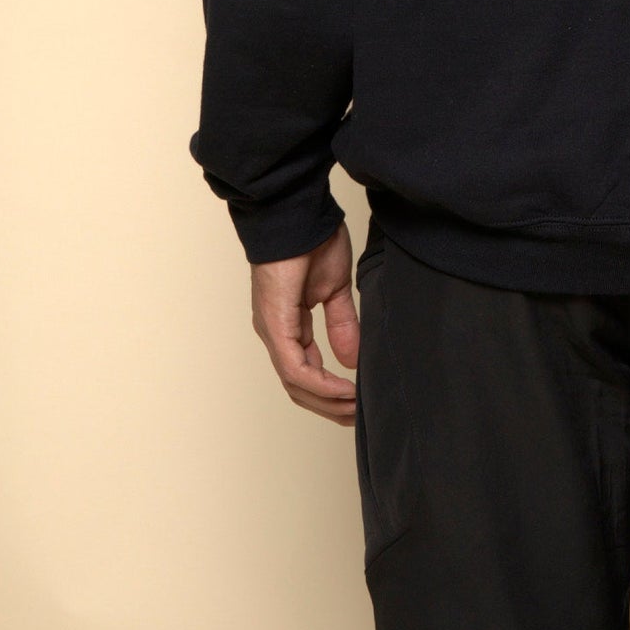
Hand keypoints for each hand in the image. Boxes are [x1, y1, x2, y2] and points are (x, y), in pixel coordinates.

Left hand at [250, 225, 358, 424]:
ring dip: (326, 401)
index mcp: (287, 325)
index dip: (329, 392)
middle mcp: (275, 333)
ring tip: (355, 407)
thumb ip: (342, 324)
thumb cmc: (312, 240)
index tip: (356, 402)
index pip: (304, 372)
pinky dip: (321, 384)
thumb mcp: (335, 289)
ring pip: (294, 384)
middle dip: (328, 406)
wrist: (297, 213)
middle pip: (297, 387)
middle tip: (357, 416)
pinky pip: (295, 368)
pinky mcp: (276, 323)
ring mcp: (272, 330)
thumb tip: (351, 359)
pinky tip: (343, 389)